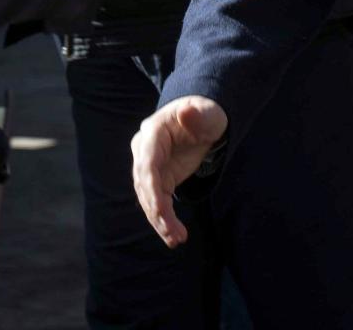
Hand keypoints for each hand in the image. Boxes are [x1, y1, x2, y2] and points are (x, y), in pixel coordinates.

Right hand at [132, 95, 227, 246]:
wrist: (203, 120)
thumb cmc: (206, 114)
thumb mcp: (208, 113)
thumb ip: (198, 114)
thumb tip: (187, 112)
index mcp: (153, 132)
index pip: (147, 162)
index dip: (151, 187)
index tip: (161, 209)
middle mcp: (144, 149)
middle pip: (144, 184)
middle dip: (157, 211)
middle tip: (174, 234)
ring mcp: (149, 165)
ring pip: (148, 197)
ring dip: (159, 220)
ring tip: (176, 240)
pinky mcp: (159, 178)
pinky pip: (157, 201)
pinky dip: (163, 219)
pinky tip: (173, 235)